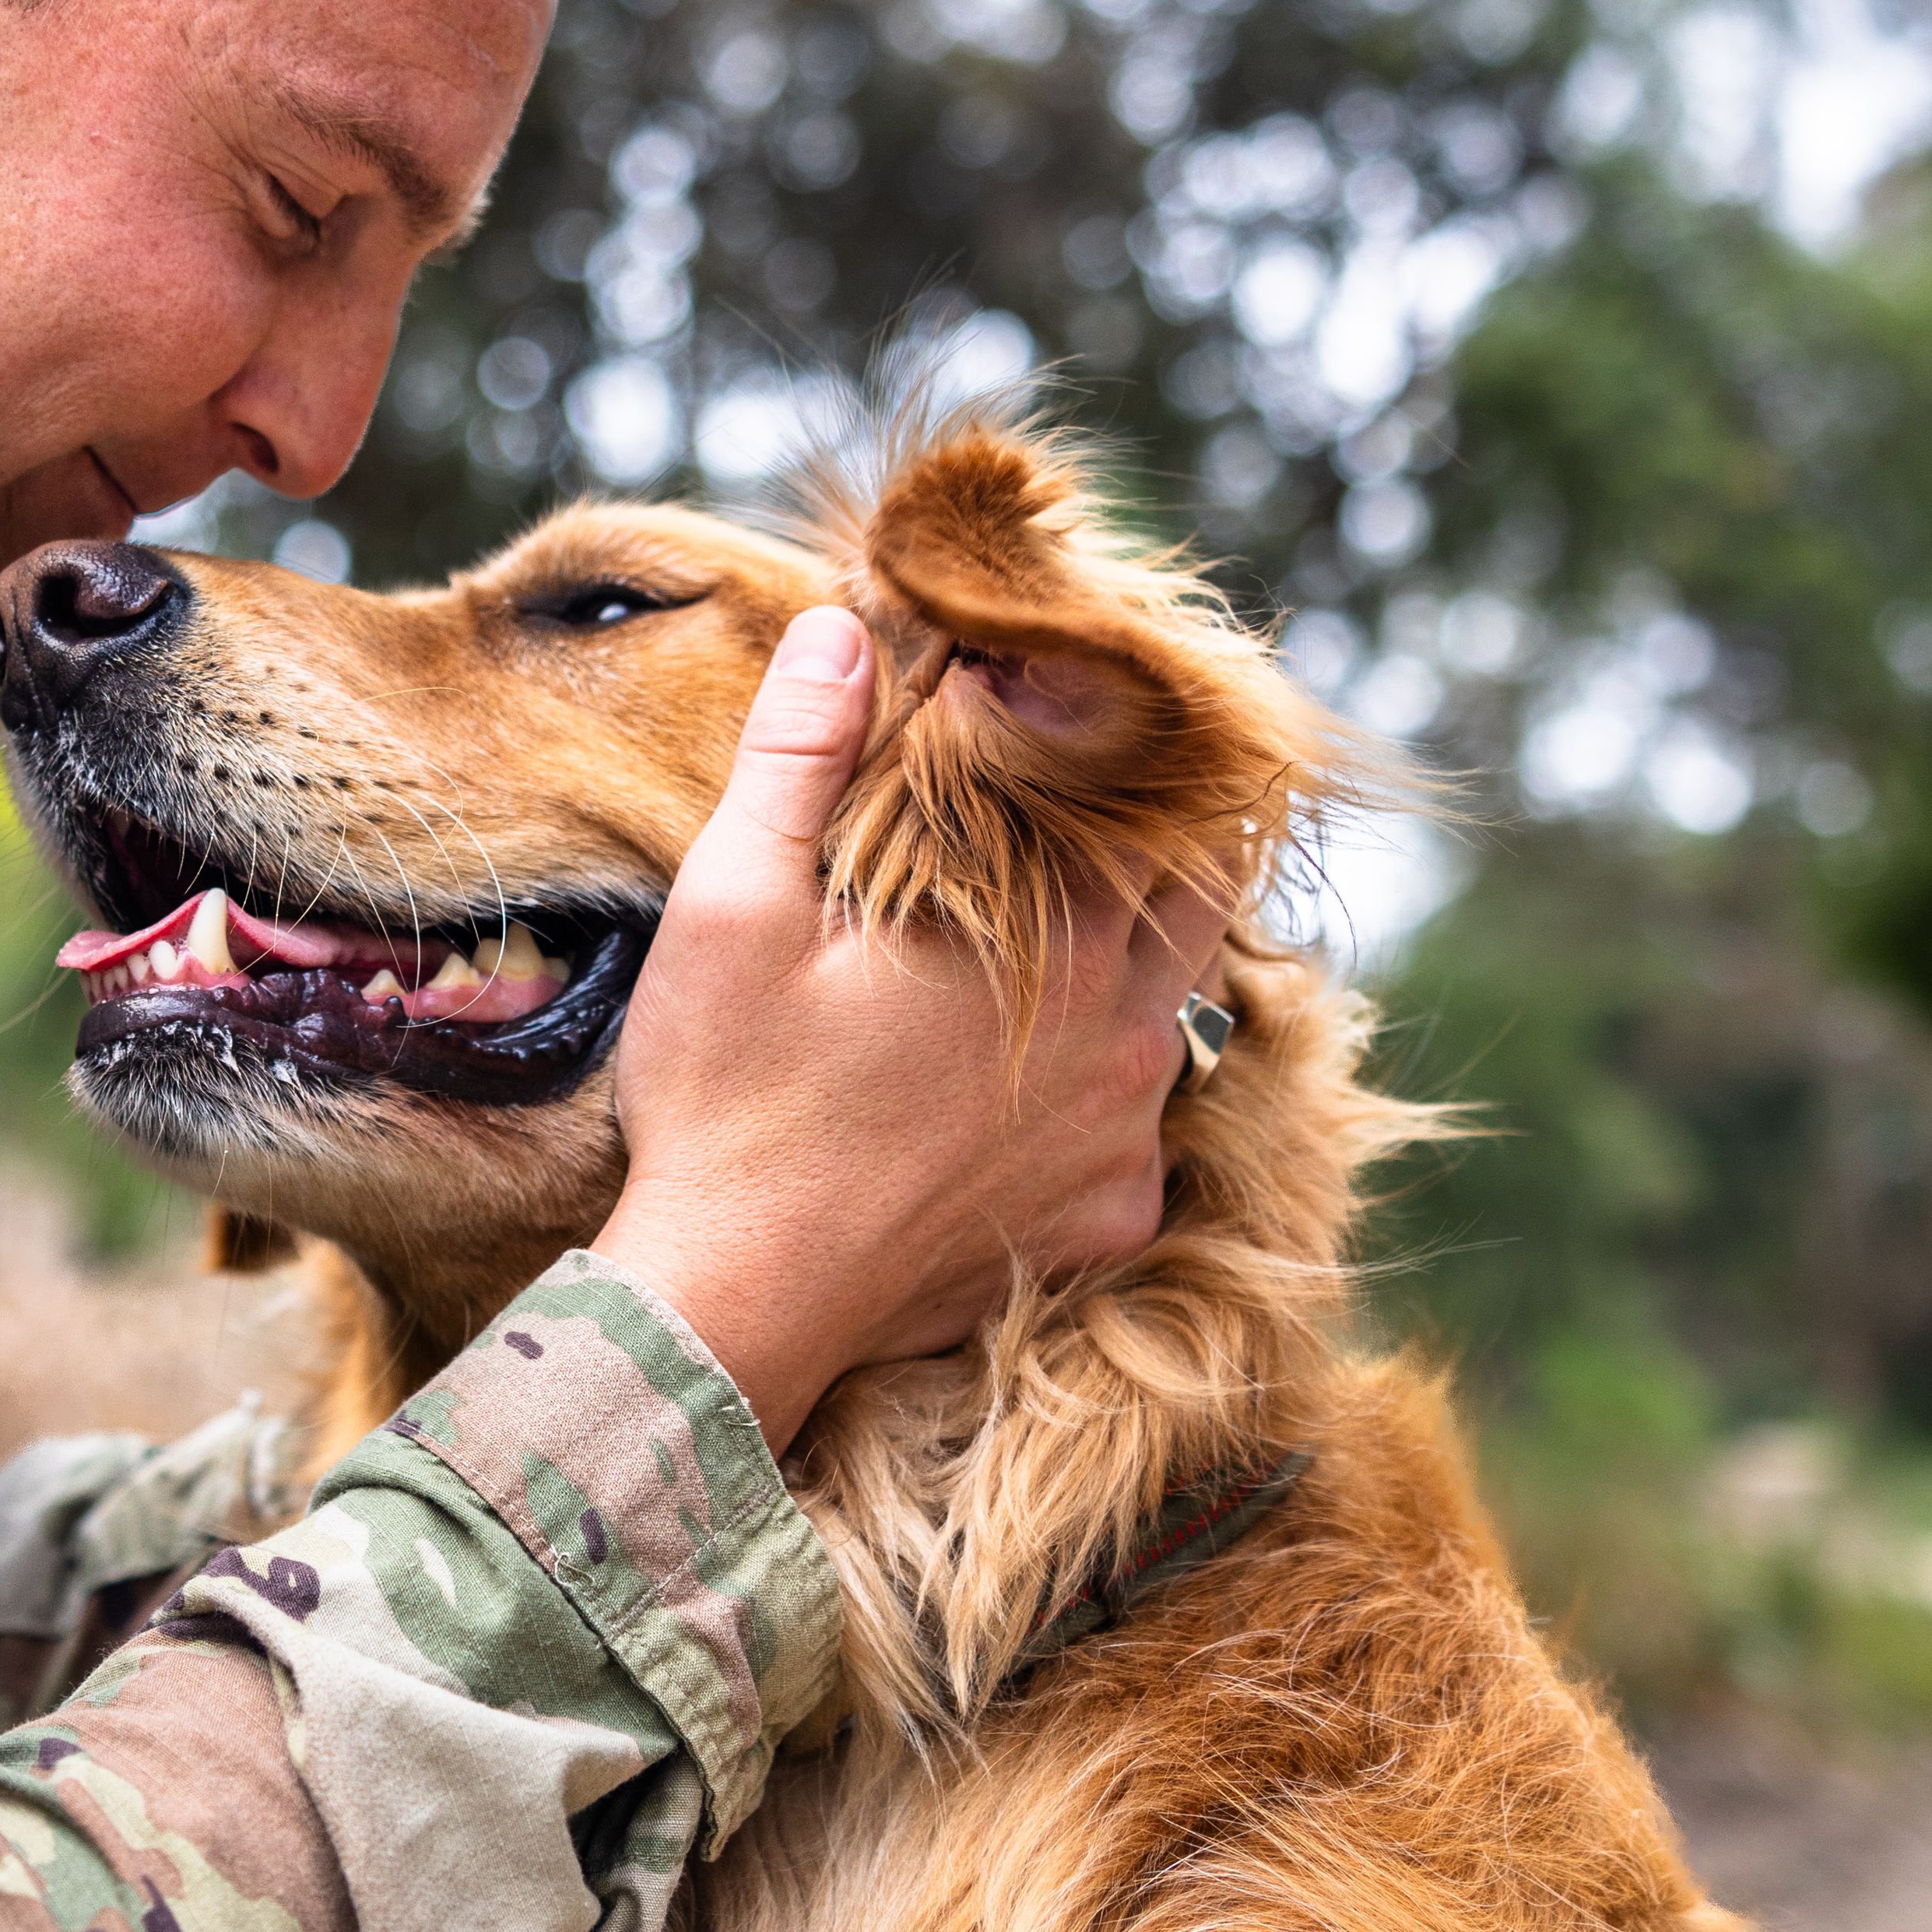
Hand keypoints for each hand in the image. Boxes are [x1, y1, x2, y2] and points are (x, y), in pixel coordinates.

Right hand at [587, 606, 1237, 1445]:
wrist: (731, 1306)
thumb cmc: (728, 1100)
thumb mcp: (737, 905)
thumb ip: (798, 756)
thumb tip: (843, 626)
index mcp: (1055, 938)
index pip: (1160, 808)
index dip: (1134, 754)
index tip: (1076, 720)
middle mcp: (1124, 1037)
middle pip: (1203, 903)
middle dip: (1156, 850)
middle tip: (1088, 814)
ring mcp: (1124, 1142)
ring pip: (1176, 1019)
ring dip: (1129, 972)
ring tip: (1047, 945)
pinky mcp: (1104, 1225)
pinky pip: (1140, 1137)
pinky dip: (1096, 1099)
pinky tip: (1018, 1088)